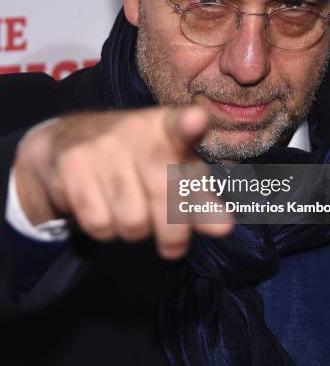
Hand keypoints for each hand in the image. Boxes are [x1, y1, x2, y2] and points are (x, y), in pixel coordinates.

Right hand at [13, 107, 232, 258]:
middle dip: (173, 232)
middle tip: (173, 245)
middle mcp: (134, 129)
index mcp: (167, 127)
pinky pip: (99, 223)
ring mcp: (100, 145)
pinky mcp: (71, 164)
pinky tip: (104, 210)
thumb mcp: (173, 171)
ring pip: (131, 219)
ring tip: (131, 213)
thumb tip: (224, 228)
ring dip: (135, 231)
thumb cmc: (138, 158)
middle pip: (164, 193)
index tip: (197, 120)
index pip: (179, 124)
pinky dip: (106, 230)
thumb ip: (199, 200)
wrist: (69, 139)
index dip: (189, 124)